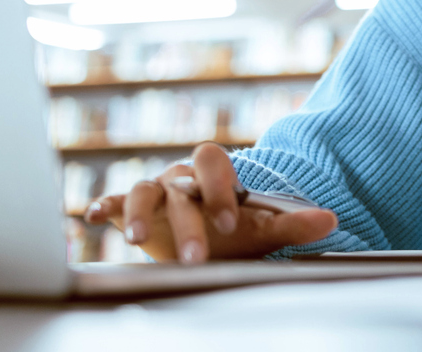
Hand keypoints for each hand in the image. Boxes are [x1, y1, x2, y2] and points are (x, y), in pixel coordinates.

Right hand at [82, 142, 337, 262]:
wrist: (205, 238)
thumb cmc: (234, 230)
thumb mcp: (263, 229)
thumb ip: (294, 223)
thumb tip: (332, 220)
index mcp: (213, 174)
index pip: (214, 163)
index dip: (219, 189)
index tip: (229, 222)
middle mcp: (180, 178)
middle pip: (179, 189)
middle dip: (185, 223)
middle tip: (194, 258)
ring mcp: (152, 192)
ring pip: (141, 191)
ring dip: (136, 212)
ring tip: (135, 241)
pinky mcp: (126, 210)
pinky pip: (111, 202)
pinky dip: (102, 206)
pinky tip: (90, 217)